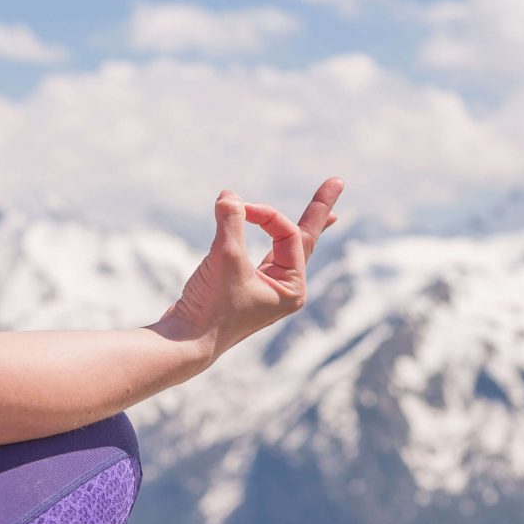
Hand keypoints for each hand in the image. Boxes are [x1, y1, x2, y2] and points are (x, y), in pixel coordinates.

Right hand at [161, 177, 343, 361]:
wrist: (185, 342)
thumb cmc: (211, 306)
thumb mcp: (226, 258)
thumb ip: (231, 221)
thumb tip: (229, 194)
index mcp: (292, 289)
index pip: (288, 235)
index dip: (265, 215)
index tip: (238, 207)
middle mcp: (285, 290)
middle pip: (304, 240)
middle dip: (319, 212)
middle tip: (337, 182)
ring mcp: (266, 290)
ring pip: (287, 247)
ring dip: (302, 226)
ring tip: (330, 214)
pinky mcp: (245, 287)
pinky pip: (266, 255)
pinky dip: (273, 239)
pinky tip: (280, 235)